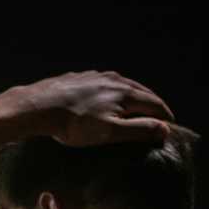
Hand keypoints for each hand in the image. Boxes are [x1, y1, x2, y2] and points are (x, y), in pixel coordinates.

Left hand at [10, 71, 176, 147]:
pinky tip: (105, 100)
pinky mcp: (79, 77)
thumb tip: (165, 129)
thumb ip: (138, 130)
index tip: (170, 127)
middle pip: (141, 92)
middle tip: (157, 118)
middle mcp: (115, 79)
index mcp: (126, 92)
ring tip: (135, 109)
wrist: (38, 107)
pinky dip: (112, 93)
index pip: (155, 104)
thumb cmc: (73, 124)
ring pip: (122, 86)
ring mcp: (96, 76)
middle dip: (152, 105)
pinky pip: (103, 84)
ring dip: (132, 97)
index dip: (165, 117)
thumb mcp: (109, 132)